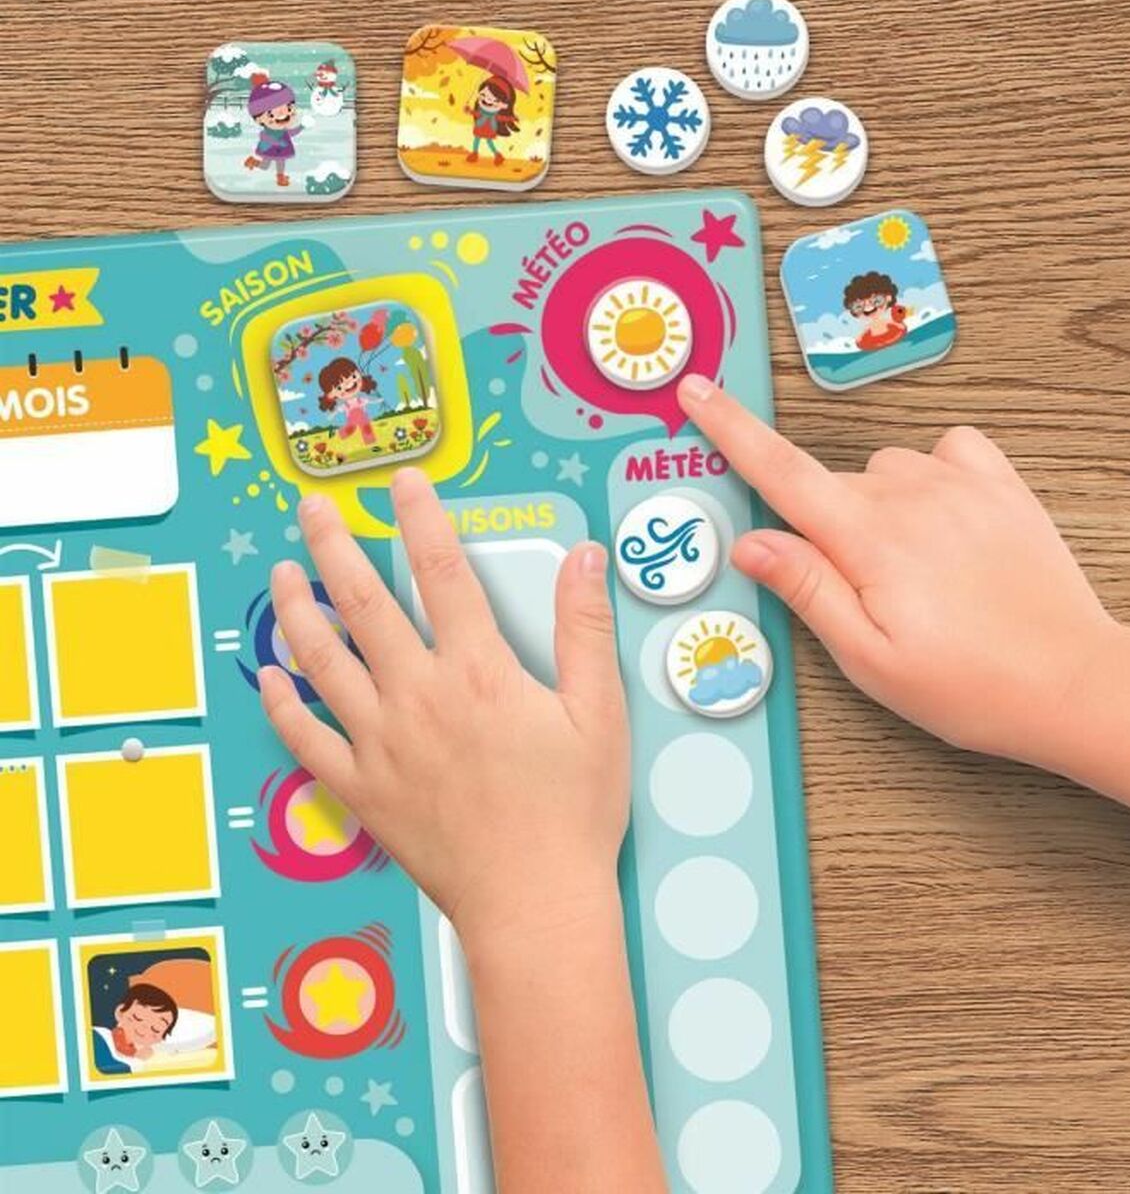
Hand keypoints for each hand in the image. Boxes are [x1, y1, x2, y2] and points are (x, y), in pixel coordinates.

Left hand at [258, 470, 629, 951]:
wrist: (533, 904)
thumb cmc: (571, 814)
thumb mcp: (599, 715)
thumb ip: (585, 629)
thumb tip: (584, 558)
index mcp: (479, 673)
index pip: (443, 572)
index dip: (421, 518)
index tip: (403, 483)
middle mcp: (419, 697)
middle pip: (365, 603)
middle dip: (334, 546)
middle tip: (313, 508)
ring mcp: (382, 744)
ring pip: (323, 660)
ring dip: (298, 610)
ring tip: (282, 574)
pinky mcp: (361, 789)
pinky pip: (307, 738)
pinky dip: (284, 704)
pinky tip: (272, 675)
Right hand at [678, 375, 1119, 765]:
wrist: (1074, 682)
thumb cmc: (970, 684)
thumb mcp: (868, 657)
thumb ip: (806, 589)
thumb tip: (750, 541)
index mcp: (870, 539)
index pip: (780, 471)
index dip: (730, 428)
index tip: (698, 390)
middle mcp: (913, 496)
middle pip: (830, 485)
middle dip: (823, 528)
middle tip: (862, 596)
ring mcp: (962, 484)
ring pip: (882, 470)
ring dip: (874, 507)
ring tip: (908, 572)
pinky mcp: (1000, 485)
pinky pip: (945, 451)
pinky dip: (928, 477)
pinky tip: (938, 520)